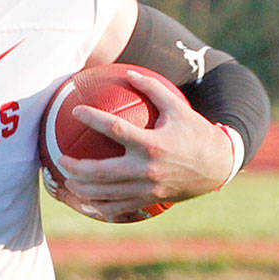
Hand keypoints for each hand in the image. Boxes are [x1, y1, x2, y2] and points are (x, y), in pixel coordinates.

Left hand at [49, 70, 234, 223]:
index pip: (115, 130)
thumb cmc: (196, 132)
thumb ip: (153, 88)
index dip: (93, 119)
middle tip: (60, 160)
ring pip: (107, 194)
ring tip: (68, 182)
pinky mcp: (149, 200)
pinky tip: (87, 202)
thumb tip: (129, 72)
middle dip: (77, 168)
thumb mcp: (178, 107)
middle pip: (102, 172)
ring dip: (83, 190)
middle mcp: (147, 169)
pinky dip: (100, 207)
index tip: (76, 112)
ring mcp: (147, 188)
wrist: (218, 166)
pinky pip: (119, 207)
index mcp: (152, 143)